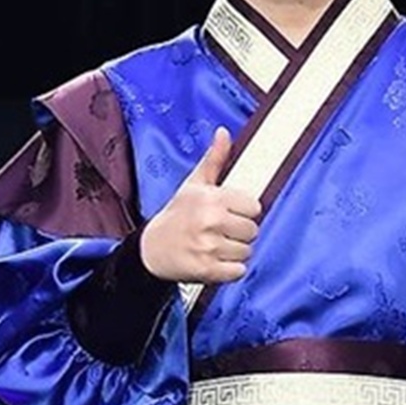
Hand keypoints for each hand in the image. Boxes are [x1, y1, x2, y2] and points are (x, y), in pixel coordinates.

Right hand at [140, 126, 261, 283]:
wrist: (151, 249)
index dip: (244, 211)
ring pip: (247, 252)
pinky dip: (230, 269)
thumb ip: (214, 158)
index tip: (231, 212)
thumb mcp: (194, 184)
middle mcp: (211, 221)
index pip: (254, 207)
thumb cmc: (176, 215)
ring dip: (235, 251)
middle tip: (222, 230)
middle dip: (240, 232)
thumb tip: (224, 133)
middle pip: (252, 230)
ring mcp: (209, 247)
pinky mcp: (207, 270)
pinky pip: (238, 271)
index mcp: (211, 198)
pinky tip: (216, 260)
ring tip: (217, 245)